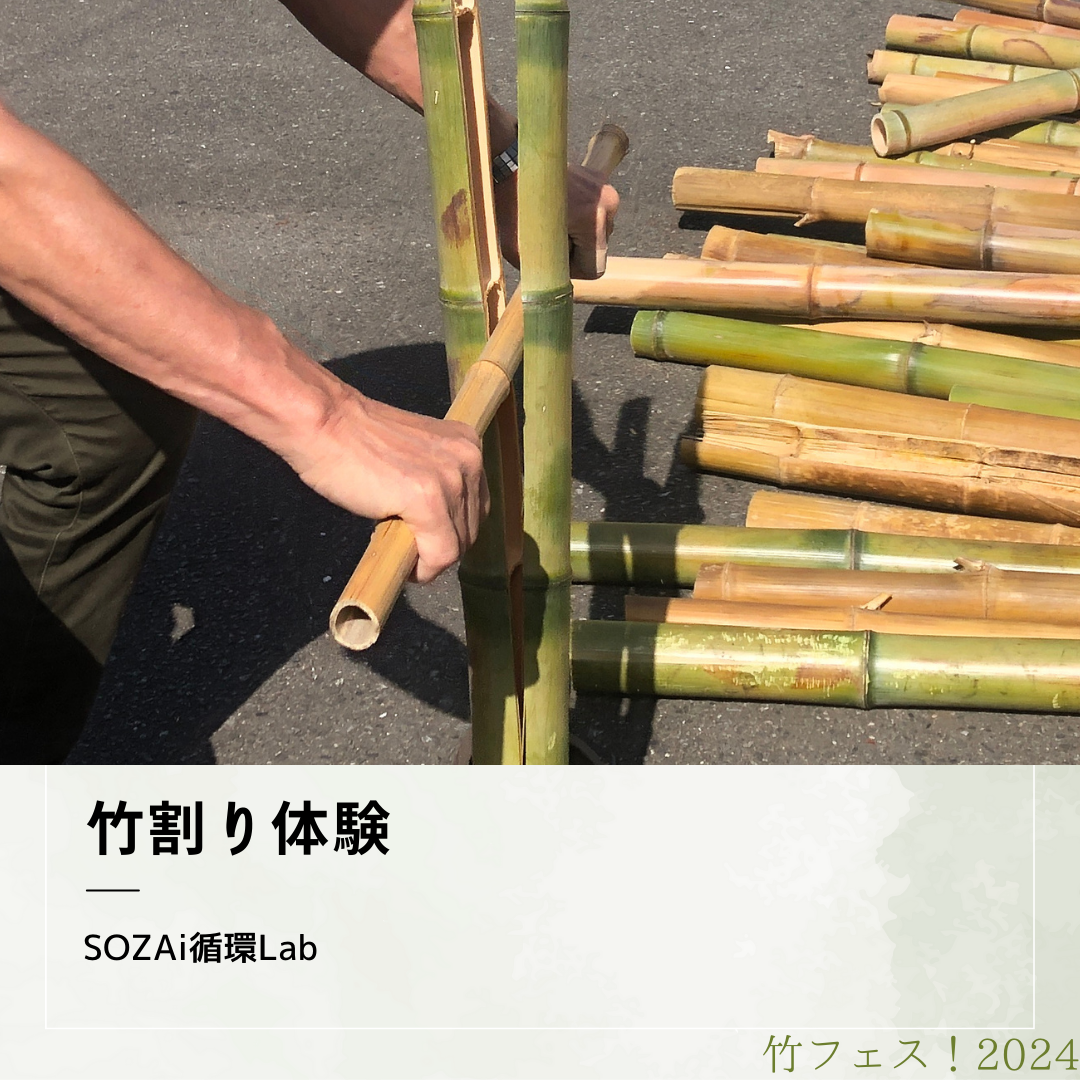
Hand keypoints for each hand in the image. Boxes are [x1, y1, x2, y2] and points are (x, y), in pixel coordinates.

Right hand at [285, 387, 488, 582]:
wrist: (325, 423)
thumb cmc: (355, 441)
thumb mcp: (414, 456)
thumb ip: (436, 479)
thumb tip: (443, 525)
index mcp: (467, 446)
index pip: (475, 507)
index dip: (451, 531)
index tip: (425, 539)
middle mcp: (468, 460)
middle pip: (470, 529)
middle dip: (441, 547)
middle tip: (409, 548)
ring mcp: (451, 479)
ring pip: (457, 545)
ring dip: (430, 558)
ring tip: (401, 548)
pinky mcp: (428, 498)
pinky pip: (441, 553)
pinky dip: (424, 568)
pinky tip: (405, 563)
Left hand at [494, 163, 618, 278]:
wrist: (507, 162)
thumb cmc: (509, 207)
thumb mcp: (523, 255)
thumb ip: (549, 277)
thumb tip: (562, 293)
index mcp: (595, 221)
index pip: (595, 269)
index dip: (571, 270)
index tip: (550, 255)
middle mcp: (607, 203)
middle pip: (597, 250)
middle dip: (574, 249)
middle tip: (545, 234)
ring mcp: (604, 188)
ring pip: (595, 233)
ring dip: (575, 233)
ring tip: (548, 218)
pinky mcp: (597, 178)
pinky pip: (592, 212)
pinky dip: (575, 215)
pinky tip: (554, 206)